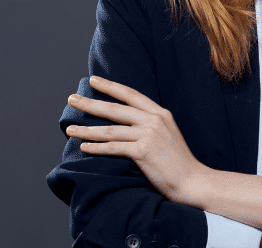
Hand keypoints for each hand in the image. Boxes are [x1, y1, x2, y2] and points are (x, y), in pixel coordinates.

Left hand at [65, 76, 207, 204]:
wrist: (191, 180)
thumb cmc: (177, 162)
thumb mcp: (167, 135)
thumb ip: (150, 125)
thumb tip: (127, 123)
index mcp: (160, 113)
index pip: (131, 94)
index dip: (110, 86)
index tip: (93, 80)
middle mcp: (154, 120)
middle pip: (115, 108)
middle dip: (90, 103)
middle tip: (72, 99)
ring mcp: (149, 134)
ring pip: (110, 130)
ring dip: (87, 130)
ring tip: (70, 129)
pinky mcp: (143, 151)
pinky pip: (113, 147)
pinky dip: (96, 147)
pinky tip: (84, 147)